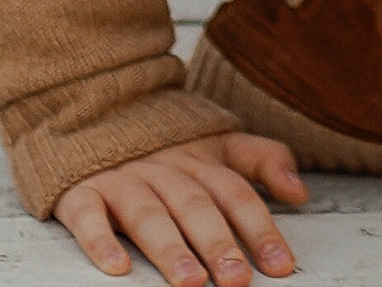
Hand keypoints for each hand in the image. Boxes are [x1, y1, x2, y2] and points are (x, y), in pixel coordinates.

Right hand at [54, 132, 306, 283]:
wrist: (91, 112)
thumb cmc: (163, 145)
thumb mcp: (217, 144)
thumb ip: (263, 160)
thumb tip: (301, 192)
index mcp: (200, 159)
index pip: (236, 194)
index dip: (260, 229)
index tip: (280, 266)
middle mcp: (163, 170)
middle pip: (196, 207)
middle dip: (219, 244)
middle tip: (237, 280)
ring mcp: (121, 179)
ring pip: (148, 215)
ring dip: (170, 249)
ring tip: (190, 282)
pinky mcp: (80, 192)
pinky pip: (87, 216)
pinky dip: (100, 241)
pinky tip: (117, 268)